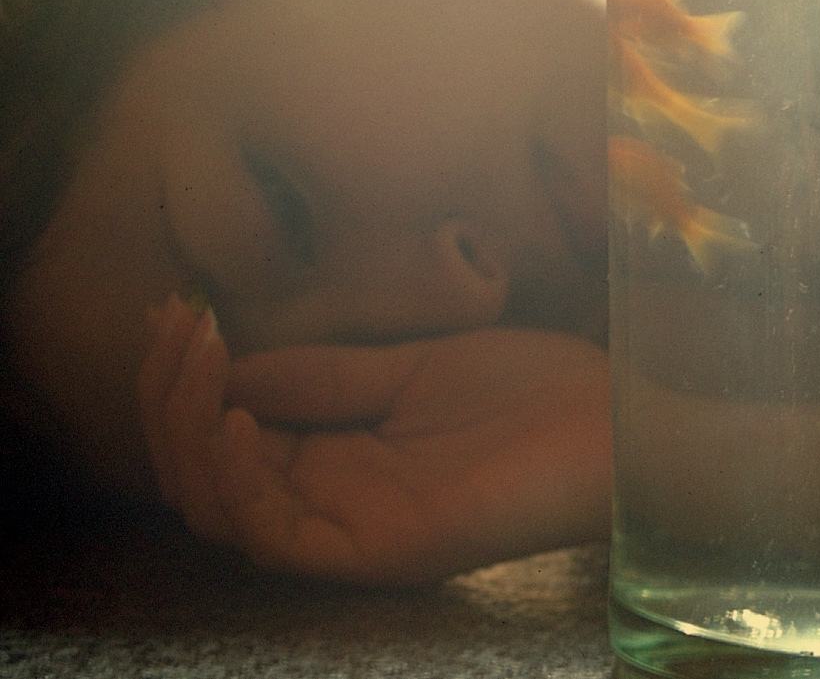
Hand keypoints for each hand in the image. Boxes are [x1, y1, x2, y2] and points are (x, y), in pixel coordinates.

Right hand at [138, 294, 610, 583]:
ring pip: (223, 509)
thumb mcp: (407, 366)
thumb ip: (323, 374)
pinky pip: (280, 536)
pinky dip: (242, 481)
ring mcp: (352, 529)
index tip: (175, 309)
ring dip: (191, 430)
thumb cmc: (522, 389)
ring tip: (201, 355)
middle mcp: (329, 499)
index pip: (223, 435)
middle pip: (203, 476)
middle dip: (172, 397)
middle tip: (175, 323)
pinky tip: (241, 417)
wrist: (606, 420)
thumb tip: (231, 363)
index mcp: (334, 457)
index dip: (185, 378)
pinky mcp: (382, 549)